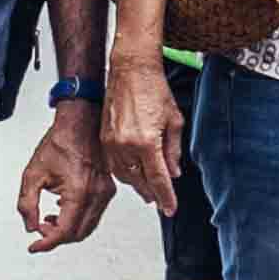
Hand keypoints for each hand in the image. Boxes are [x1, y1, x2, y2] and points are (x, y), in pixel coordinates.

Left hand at [16, 107, 111, 251]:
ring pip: (88, 227)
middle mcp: (97, 194)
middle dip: (56, 238)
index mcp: (79, 191)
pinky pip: (95, 215)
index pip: (64, 231)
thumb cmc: (60, 143)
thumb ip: (27, 205)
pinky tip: (62, 210)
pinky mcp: (109, 189)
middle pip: (78, 234)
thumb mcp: (32, 174)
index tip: (34, 247)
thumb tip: (30, 226)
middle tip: (39, 230)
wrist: (81, 123)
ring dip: (68, 230)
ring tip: (49, 219)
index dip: (46, 243)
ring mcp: (106, 192)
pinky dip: (78, 220)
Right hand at [101, 65, 182, 214]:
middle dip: (152, 193)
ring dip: (137, 185)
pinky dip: (124, 173)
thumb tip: (173, 173)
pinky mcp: (103, 138)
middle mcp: (125, 145)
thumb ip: (173, 150)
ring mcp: (111, 142)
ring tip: (148, 192)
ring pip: (124, 175)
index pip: (158, 178)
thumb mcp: (174, 120)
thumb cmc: (154, 89)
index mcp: (146, 142)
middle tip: (161, 202)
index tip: (170, 208)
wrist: (131, 71)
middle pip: (139, 180)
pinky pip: (113, 164)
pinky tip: (133, 176)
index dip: (166, 196)